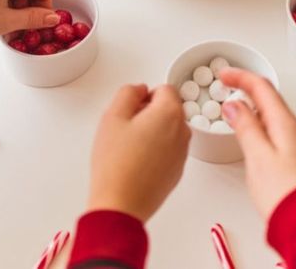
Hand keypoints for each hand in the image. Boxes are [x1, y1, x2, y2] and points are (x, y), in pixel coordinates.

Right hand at [88, 84, 190, 221]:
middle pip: (169, 108)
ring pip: (169, 129)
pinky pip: (169, 149)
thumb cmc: (115, 162)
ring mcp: (182, 153)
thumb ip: (128, 92)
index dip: (144, 96)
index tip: (131, 112)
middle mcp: (182, 131)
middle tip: (126, 130)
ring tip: (130, 148)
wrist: (120, 206)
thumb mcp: (113, 115)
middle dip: (149, 113)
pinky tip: (137, 163)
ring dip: (153, 131)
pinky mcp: (177, 172)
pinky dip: (156, 150)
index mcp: (170, 113)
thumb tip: (140, 90)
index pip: (164, 89)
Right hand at [221, 69, 295, 219]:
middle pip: (268, 97)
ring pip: (271, 113)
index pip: (262, 87)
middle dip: (246, 87)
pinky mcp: (293, 158)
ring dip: (251, 105)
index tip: (224, 73)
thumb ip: (245, 127)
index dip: (241, 76)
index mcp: (284, 123)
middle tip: (228, 84)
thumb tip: (234, 106)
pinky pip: (273, 129)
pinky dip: (257, 122)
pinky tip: (250, 131)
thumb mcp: (257, 155)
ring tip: (234, 105)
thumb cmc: (285, 192)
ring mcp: (295, 144)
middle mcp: (293, 129)